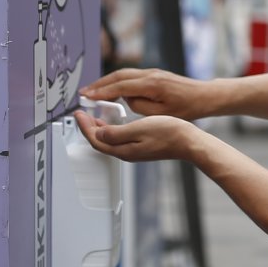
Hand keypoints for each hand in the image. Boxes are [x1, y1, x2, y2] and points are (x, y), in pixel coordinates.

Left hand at [75, 111, 199, 163]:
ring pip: (109, 141)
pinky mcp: (141, 147)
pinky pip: (119, 139)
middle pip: (100, 142)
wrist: (189, 142)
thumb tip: (99, 134)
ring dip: (99, 129)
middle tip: (82, 114)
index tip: (78, 113)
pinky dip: (111, 130)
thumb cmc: (168, 133)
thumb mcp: (138, 129)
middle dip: (88, 128)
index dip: (84, 127)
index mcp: (123, 149)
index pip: (96, 140)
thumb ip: (116, 133)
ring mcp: (134, 151)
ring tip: (93, 116)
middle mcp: (126, 153)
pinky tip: (114, 122)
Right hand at [81, 67, 220, 119]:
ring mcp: (152, 72)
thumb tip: (126, 100)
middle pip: (118, 76)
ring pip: (123, 74)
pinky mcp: (154, 74)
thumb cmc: (187, 108)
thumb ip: (140, 106)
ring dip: (107, 81)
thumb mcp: (161, 114)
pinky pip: (131, 75)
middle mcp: (150, 74)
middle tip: (84, 93)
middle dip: (99, 84)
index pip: (120, 87)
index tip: (87, 97)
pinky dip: (118, 81)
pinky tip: (112, 88)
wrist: (204, 96)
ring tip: (93, 90)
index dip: (101, 92)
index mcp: (151, 84)